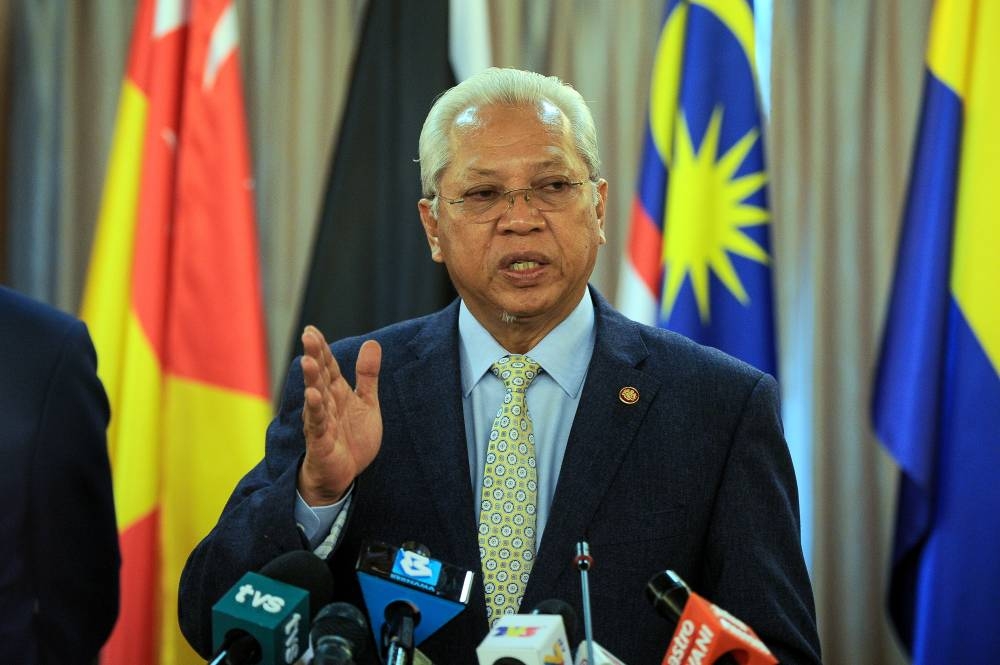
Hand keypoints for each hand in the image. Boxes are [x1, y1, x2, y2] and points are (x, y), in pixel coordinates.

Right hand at [297, 325, 381, 505]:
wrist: (345, 474)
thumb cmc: (352, 437)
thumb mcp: (366, 402)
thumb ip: (367, 375)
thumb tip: (372, 343)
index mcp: (336, 392)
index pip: (327, 365)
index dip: (322, 348)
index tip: (312, 330)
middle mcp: (326, 403)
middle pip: (319, 376)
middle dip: (314, 356)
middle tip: (308, 335)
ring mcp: (321, 421)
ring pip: (315, 396)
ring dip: (311, 379)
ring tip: (307, 361)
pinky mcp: (320, 440)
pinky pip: (317, 423)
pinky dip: (316, 409)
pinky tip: (312, 396)